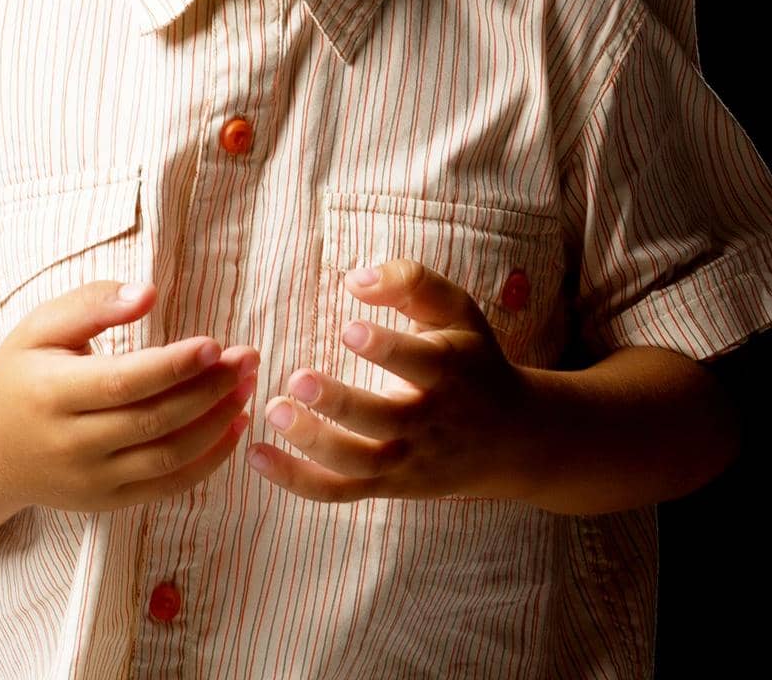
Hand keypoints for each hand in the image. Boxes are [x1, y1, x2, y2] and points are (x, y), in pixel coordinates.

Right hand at [0, 278, 259, 514]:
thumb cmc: (21, 374)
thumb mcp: (39, 327)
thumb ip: (91, 304)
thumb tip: (147, 293)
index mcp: (50, 394)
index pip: (122, 382)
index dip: (172, 366)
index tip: (215, 343)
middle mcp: (70, 444)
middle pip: (153, 420)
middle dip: (208, 389)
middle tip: (247, 358)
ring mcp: (90, 480)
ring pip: (166, 457)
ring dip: (216, 423)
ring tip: (247, 387)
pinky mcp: (107, 502)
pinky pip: (166, 485)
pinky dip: (207, 461)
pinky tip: (233, 426)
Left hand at [246, 259, 532, 502]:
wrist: (515, 440)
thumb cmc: (473, 359)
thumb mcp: (458, 310)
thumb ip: (411, 282)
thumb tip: (354, 280)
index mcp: (451, 371)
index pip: (420, 363)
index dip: (386, 348)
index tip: (348, 329)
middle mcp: (432, 421)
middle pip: (386, 421)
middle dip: (340, 403)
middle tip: (296, 379)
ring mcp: (410, 460)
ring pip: (362, 464)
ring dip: (314, 443)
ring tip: (273, 411)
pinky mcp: (391, 485)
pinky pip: (342, 492)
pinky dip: (298, 481)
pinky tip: (256, 456)